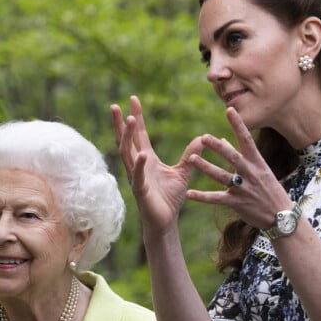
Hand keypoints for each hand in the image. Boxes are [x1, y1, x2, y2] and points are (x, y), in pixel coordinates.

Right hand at [111, 96, 198, 231]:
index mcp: (147, 159)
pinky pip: (138, 176)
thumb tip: (203, 137)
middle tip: (118, 105)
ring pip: (128, 154)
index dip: (137, 117)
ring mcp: (137, 177)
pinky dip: (139, 165)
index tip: (133, 99)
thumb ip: (191, 154)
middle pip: (127, 140)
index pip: (139, 135)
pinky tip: (141, 154)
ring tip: (129, 120)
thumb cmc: (170, 198)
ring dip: (127, 137)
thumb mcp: (183, 171)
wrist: (166, 221)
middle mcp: (139, 165)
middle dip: (122, 123)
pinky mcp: (141, 191)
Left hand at [186, 107, 292, 229]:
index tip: (229, 110)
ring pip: (222, 176)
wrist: (281, 215)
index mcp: (257, 162)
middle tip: (203, 137)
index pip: (247, 139)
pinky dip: (202, 196)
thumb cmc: (269, 189)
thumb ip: (239, 155)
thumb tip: (222, 140)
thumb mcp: (260, 170)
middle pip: (232, 157)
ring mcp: (244, 188)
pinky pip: (217, 199)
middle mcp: (251, 173)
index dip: (238, 124)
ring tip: (191, 159)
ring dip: (206, 167)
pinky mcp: (238, 203)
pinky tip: (189, 193)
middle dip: (218, 147)